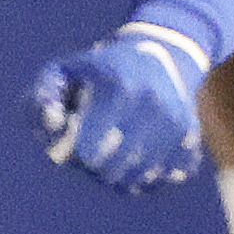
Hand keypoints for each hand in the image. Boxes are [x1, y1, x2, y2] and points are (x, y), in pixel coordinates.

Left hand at [30, 27, 208, 193]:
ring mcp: (176, 124)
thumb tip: (53, 126)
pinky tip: (138, 156)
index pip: (91, 151)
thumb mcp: (63, 71)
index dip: (76, 154)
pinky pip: (163, 179)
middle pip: (114, 170)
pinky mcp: (190, 139)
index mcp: (119, 88)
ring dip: (120, 175)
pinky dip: (147, 177)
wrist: (161, 54)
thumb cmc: (99, 69)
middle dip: (96, 168)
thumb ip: (43, 98)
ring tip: (114, 149)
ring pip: (140, 179)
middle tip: (92, 149)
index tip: (75, 139)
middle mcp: (154, 106)